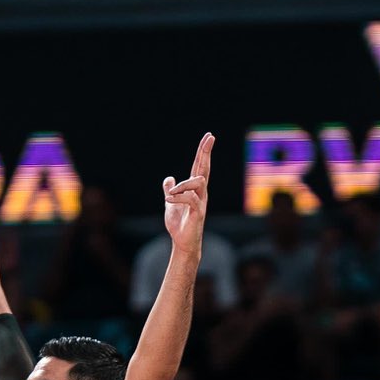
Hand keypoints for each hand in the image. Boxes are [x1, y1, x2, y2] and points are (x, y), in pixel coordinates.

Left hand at [162, 134, 214, 249]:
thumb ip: (171, 190)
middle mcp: (201, 193)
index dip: (203, 152)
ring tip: (169, 195)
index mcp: (195, 189)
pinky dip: (177, 197)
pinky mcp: (198, 212)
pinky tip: (169, 201)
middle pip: (204, 168)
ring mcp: (201, 202)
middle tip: (210, 137)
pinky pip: (190, 198)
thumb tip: (169, 179)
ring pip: (198, 182)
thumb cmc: (179, 225)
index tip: (209, 137)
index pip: (200, 167)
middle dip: (206, 152)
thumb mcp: (170, 203)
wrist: (183, 243)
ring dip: (182, 184)